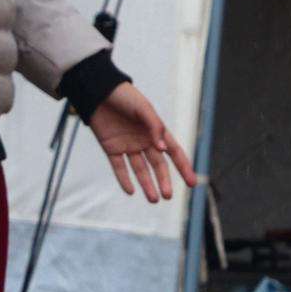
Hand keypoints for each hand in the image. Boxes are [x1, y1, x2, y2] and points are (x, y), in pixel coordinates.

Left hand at [85, 83, 199, 203]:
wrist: (99, 91)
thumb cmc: (125, 96)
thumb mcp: (143, 109)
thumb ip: (154, 127)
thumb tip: (162, 150)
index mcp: (156, 131)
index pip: (174, 152)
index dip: (184, 167)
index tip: (192, 183)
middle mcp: (144, 141)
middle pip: (158, 165)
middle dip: (163, 181)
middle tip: (167, 196)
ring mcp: (128, 146)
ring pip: (140, 170)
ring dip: (147, 184)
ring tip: (153, 200)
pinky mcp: (112, 149)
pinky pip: (119, 167)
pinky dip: (124, 179)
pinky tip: (130, 190)